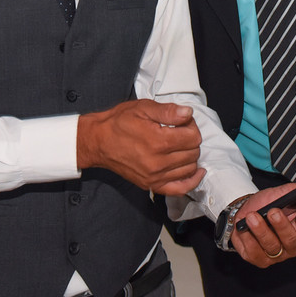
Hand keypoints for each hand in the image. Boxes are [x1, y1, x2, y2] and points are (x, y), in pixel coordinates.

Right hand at [76, 99, 203, 194]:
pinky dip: (191, 181)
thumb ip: (168, 111)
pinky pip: (179, 188)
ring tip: (180, 146)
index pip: (193, 137)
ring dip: (190, 156)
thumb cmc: (119, 122)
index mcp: (158, 141)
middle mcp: (158, 162)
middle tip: (180, 132)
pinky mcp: (151, 184)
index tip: (182, 122)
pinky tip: (197, 171)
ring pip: (189, 168)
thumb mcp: (143, 108)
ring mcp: (155, 176)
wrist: (98, 141)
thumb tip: (188, 113)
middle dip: (191, 140)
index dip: (191, 126)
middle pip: (193, 153)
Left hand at [229, 183, 295, 267]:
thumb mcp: (278, 194)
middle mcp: (291, 246)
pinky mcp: (259, 260)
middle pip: (290, 240)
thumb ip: (293, 190)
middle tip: (273, 211)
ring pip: (271, 246)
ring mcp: (276, 255)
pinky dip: (248, 239)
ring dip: (261, 230)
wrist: (245, 214)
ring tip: (252, 217)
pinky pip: (254, 253)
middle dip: (281, 225)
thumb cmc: (265, 206)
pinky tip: (243, 229)